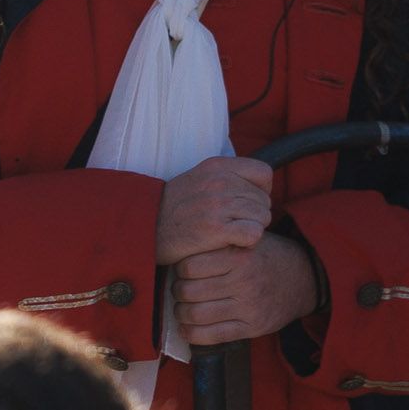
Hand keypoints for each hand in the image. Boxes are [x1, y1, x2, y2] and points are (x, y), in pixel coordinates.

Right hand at [156, 154, 274, 262]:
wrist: (144, 227)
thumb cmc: (174, 208)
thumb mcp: (199, 179)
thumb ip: (227, 177)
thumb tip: (260, 187)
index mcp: (217, 166)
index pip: (264, 173)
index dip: (261, 190)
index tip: (246, 202)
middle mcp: (219, 181)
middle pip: (264, 200)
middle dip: (255, 215)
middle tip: (235, 224)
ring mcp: (217, 205)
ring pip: (262, 217)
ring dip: (252, 229)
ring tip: (231, 234)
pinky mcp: (215, 228)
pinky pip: (253, 234)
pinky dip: (247, 242)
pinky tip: (231, 243)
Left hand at [172, 232, 319, 347]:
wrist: (305, 279)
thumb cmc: (266, 256)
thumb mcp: (246, 240)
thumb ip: (219, 243)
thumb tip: (181, 247)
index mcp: (239, 257)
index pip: (189, 266)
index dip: (179, 270)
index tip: (182, 271)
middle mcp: (244, 282)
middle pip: (188, 292)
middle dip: (177, 293)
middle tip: (179, 291)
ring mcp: (249, 307)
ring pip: (196, 315)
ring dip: (181, 314)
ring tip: (183, 308)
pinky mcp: (253, 328)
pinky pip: (213, 336)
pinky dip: (192, 334)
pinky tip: (187, 328)